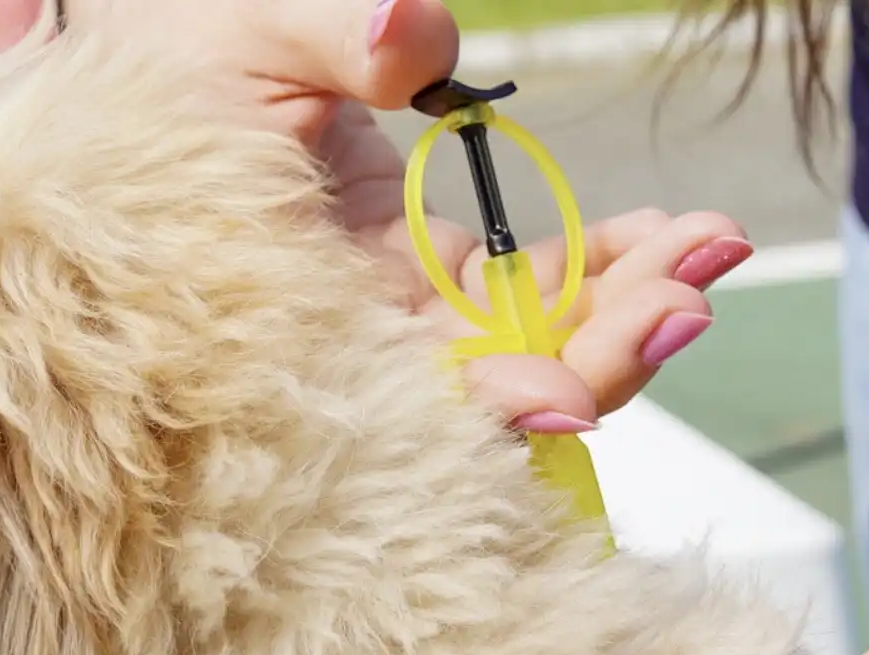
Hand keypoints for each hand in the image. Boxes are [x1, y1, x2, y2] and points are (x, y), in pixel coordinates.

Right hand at [69, 0, 747, 429]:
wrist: (154, 56)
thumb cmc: (168, 47)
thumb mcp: (236, 26)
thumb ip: (325, 29)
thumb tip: (418, 38)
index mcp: (291, 307)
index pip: (407, 388)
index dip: (489, 402)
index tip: (571, 395)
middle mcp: (350, 331)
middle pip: (492, 382)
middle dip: (600, 352)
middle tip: (690, 297)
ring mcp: (395, 302)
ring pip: (527, 339)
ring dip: (627, 307)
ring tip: (714, 247)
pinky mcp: (426, 263)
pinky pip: (529, 283)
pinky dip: (606, 264)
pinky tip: (675, 234)